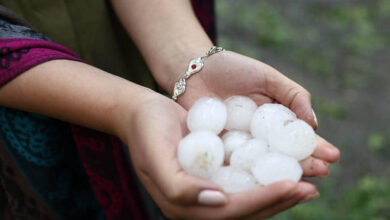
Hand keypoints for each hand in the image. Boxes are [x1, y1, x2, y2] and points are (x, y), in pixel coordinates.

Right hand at [122, 94, 317, 218]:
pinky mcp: (216, 173)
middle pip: (246, 210)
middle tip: (310, 187)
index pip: (230, 211)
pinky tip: (288, 168)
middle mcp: (200, 202)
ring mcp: (209, 189)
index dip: (263, 200)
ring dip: (279, 191)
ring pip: (250, 196)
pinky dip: (268, 176)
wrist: (141, 113)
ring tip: (308, 182)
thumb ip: (180, 186)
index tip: (292, 185)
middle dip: (279, 200)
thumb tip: (219, 200)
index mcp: (184, 205)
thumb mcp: (155, 155)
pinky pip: (246, 179)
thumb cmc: (147, 130)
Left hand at [175, 51, 339, 177]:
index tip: (332, 156)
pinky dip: (246, 175)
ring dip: (280, 175)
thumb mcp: (268, 78)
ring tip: (299, 183)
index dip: (315, 148)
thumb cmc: (234, 69)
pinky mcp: (217, 151)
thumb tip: (313, 124)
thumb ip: (292, 96)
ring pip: (261, 166)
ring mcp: (238, 147)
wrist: (196, 70)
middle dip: (304, 165)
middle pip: (283, 157)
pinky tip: (260, 184)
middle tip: (322, 173)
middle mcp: (258, 139)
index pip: (298, 139)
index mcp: (274, 123)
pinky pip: (232, 165)